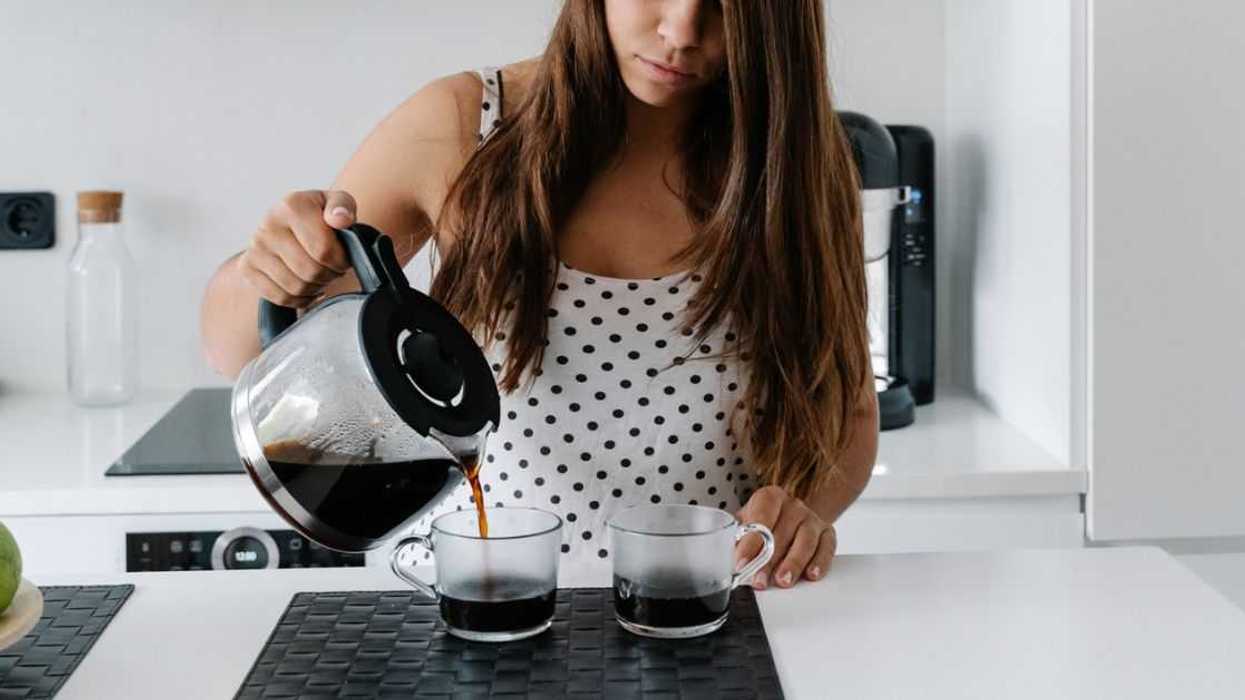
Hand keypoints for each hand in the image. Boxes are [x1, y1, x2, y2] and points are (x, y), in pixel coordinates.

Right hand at [238, 190, 356, 306]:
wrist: (285, 224)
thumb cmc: (317, 215)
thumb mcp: (336, 203)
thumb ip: (343, 206)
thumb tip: (340, 219)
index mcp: (292, 206)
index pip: (324, 250)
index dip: (341, 261)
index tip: (344, 258)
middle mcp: (269, 225)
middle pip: (310, 271)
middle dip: (330, 275)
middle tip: (333, 269)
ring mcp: (256, 248)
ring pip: (296, 287)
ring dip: (316, 287)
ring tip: (320, 274)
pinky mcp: (248, 267)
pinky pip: (280, 297)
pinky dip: (299, 298)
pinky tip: (308, 286)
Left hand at [735, 485, 835, 589]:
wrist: (788, 520)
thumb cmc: (762, 526)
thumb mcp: (745, 528)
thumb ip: (737, 542)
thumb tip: (733, 564)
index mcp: (769, 498)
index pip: (761, 517)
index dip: (751, 543)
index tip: (742, 564)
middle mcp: (793, 505)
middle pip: (782, 533)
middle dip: (769, 561)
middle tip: (760, 580)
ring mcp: (812, 518)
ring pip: (805, 541)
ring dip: (793, 563)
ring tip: (783, 580)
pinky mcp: (828, 534)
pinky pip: (826, 548)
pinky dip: (819, 563)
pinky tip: (811, 574)